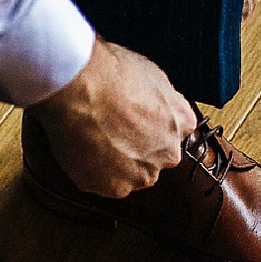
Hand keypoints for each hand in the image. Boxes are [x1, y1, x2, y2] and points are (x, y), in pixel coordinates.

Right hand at [28, 37, 196, 197]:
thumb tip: (158, 103)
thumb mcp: (152, 73)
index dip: (148, 124)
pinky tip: (80, 149)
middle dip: (134, 147)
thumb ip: (164, 99)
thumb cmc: (110, 72)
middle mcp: (168, 154)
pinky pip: (102, 183)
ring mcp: (140, 175)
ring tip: (91, 138)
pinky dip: (90, 171)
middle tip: (107, 128)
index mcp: (182, 123)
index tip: (130, 118)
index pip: (172, 132)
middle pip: (153, 157)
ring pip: (129, 174)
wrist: (78, 87)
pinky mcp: (113, 188)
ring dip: (113, 163)